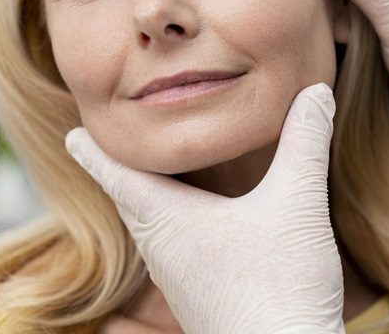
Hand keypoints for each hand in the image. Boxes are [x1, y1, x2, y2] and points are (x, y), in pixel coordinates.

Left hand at [66, 83, 344, 333]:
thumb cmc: (278, 287)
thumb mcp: (297, 203)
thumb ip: (306, 142)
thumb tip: (316, 90)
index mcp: (169, 221)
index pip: (119, 175)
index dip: (96, 150)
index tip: (72, 134)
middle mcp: (166, 251)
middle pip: (130, 203)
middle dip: (120, 173)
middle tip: (106, 149)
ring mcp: (183, 280)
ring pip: (153, 230)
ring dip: (148, 201)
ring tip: (151, 182)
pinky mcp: (205, 299)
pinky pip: (176, 251)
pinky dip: (176, 226)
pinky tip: (202, 227)